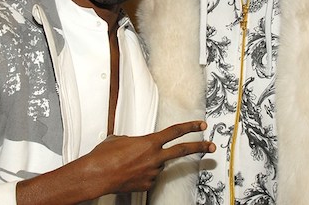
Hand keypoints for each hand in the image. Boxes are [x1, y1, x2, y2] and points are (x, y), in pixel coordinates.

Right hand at [16, 120, 214, 204]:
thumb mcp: (121, 139)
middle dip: (199, 148)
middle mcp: (154, 157)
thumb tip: (138, 144)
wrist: (96, 175)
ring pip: (158, 164)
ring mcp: (152, 172)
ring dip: (149, 162)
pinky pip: (149, 176)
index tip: (200, 125)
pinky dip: (142, 173)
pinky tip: (129, 172)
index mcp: (149, 142)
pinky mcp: (147, 184)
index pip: (175, 131)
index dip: (189, 127)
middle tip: (211, 146)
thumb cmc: (104, 155)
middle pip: (182, 150)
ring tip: (129, 162)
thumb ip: (136, 140)